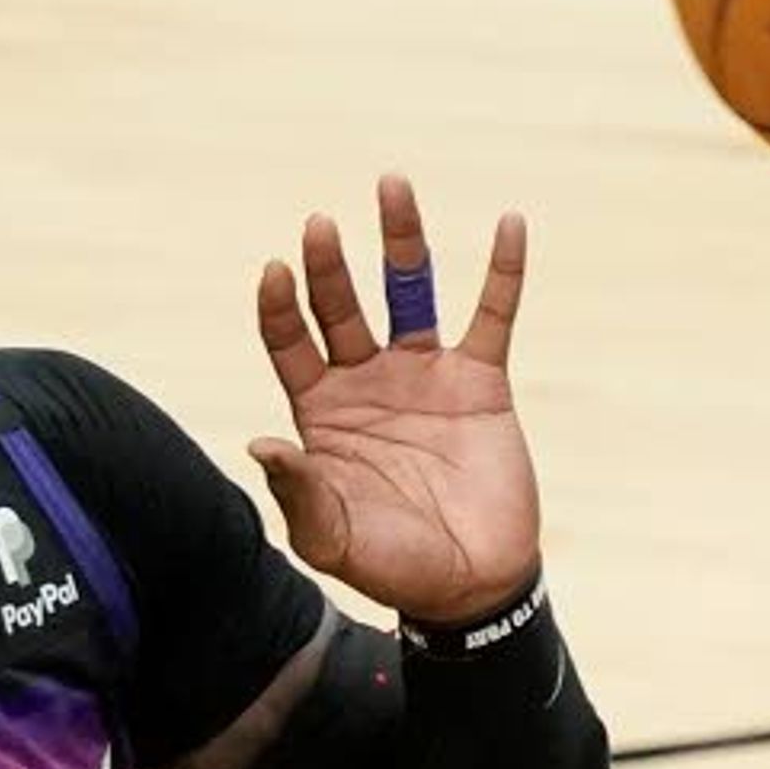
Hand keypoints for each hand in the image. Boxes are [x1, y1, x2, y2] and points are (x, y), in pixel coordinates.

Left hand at [250, 175, 540, 628]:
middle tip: (318, 223)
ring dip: (401, 239)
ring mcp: (425, 375)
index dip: (280, 307)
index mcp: (322, 411)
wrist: (472, 584)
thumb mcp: (333, 538)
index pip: (290, 342)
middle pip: (341, 305)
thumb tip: (260, 443)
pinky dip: (503, 270)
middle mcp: (368, 381)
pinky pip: (493, 314)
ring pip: (410, 291)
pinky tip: (509, 222)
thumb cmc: (393, 566)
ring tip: (392, 184)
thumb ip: (299, 491)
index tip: (275, 271)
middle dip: (329, 264)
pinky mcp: (482, 381)